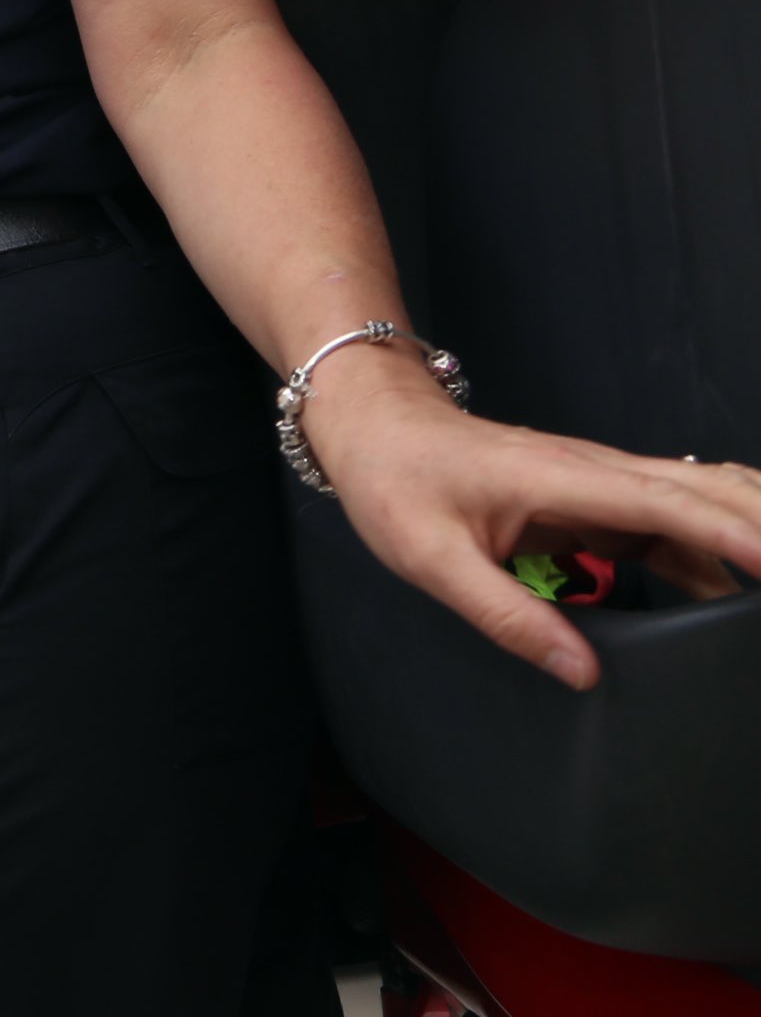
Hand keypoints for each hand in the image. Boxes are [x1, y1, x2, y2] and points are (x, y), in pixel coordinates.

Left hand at [304, 343, 760, 687]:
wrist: (376, 427)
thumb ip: (506, 615)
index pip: (670, 503)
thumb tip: (581, 671)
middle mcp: (598, 473)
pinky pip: (674, 524)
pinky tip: (734, 595)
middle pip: (709, 493)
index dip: (734, 533)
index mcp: (564, 479)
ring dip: (750, 534)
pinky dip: (716, 552)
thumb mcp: (431, 558)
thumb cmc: (396, 481)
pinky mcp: (598, 500)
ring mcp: (602, 484)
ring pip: (701, 503)